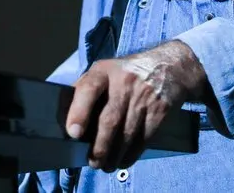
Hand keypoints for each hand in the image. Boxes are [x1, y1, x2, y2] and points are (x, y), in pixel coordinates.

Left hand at [65, 40, 211, 171]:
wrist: (169, 66)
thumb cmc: (127, 72)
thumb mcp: (105, 70)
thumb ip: (86, 88)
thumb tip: (64, 113)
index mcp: (104, 71)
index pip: (88, 89)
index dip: (79, 112)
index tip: (74, 133)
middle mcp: (124, 83)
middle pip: (109, 120)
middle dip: (99, 146)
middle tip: (92, 161)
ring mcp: (143, 97)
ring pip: (126, 134)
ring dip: (114, 155)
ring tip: (106, 166)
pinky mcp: (160, 111)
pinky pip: (143, 139)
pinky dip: (132, 154)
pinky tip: (123, 160)